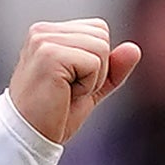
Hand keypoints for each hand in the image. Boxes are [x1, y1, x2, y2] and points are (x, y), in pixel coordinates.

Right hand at [8, 18, 137, 145]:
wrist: (30, 135)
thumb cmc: (55, 113)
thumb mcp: (92, 87)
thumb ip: (113, 67)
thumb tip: (134, 48)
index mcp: (49, 32)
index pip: (99, 29)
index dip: (98, 61)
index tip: (73, 80)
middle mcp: (43, 31)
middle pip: (102, 36)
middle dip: (98, 69)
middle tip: (70, 88)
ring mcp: (44, 40)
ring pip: (101, 48)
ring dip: (93, 78)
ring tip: (67, 91)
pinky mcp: (49, 54)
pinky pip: (94, 63)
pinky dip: (87, 85)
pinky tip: (65, 94)